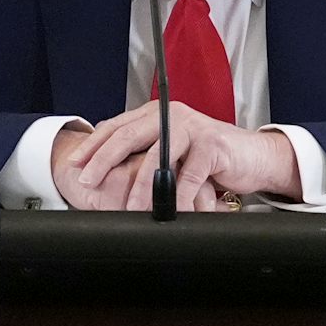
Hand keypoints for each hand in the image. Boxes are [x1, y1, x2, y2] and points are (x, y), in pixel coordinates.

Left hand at [68, 102, 301, 211]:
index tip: (73, 165)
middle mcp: (171, 115)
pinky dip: (177, 196)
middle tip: (86, 183)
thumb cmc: (208, 156)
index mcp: (156, 114)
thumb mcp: (171, 150)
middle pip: (128, 137)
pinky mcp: (212, 145)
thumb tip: (105, 167)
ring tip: (128, 208)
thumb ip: (145, 151)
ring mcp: (192, 128)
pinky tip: (167, 211)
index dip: (93, 146)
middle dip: (103, 161)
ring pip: (156, 158)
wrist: (252, 156)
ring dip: (140, 187)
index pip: (116, 127)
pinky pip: (189, 174)